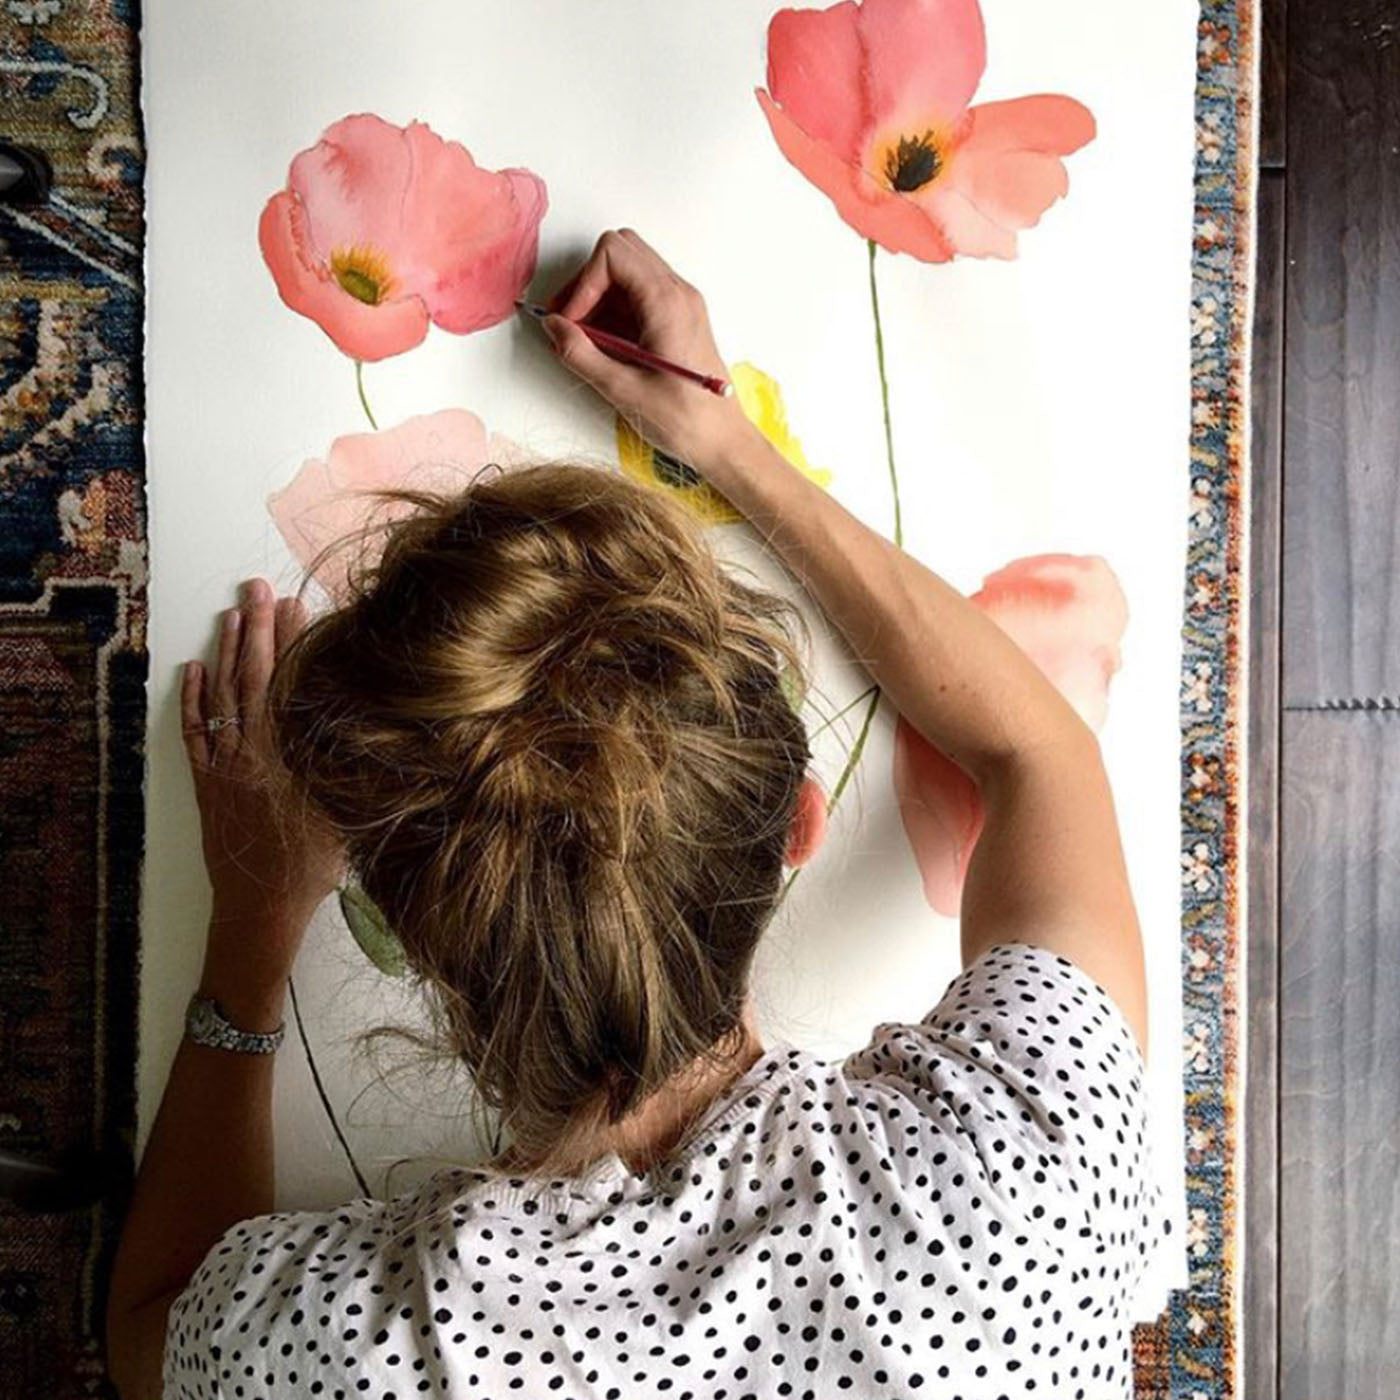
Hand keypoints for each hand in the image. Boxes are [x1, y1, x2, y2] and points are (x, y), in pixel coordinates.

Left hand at [181, 578, 344, 962]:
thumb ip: (346, 763)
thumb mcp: (343, 811)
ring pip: (222, 697)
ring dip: (227, 652)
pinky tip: (193, 669)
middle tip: (257, 588)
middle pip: (253, 678)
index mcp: (287, 756)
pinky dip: (193, 698)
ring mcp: (223, 765)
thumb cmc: (312, 866)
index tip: (297, 604)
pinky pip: (194, 731)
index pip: (289, 684)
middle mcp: (251, 752)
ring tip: (231, 613)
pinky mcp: (206, 782)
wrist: (260, 907)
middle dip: (258, 628)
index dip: (293, 642)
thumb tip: (372, 722)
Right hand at [541, 228, 758, 475]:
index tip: (571, 321)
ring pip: (629, 272)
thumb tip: (553, 327)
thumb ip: (580, 354)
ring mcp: (681, 304)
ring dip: (598, 298)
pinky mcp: (680, 319)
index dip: (582, 283)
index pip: (613, 254)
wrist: (723, 441)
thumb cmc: (685, 420)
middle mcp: (678, 293)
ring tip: (582, 340)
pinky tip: (602, 347)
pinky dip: (614, 311)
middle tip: (569, 322)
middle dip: (587, 283)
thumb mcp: (623, 390)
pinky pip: (640, 296)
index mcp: (668, 302)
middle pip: (621, 253)